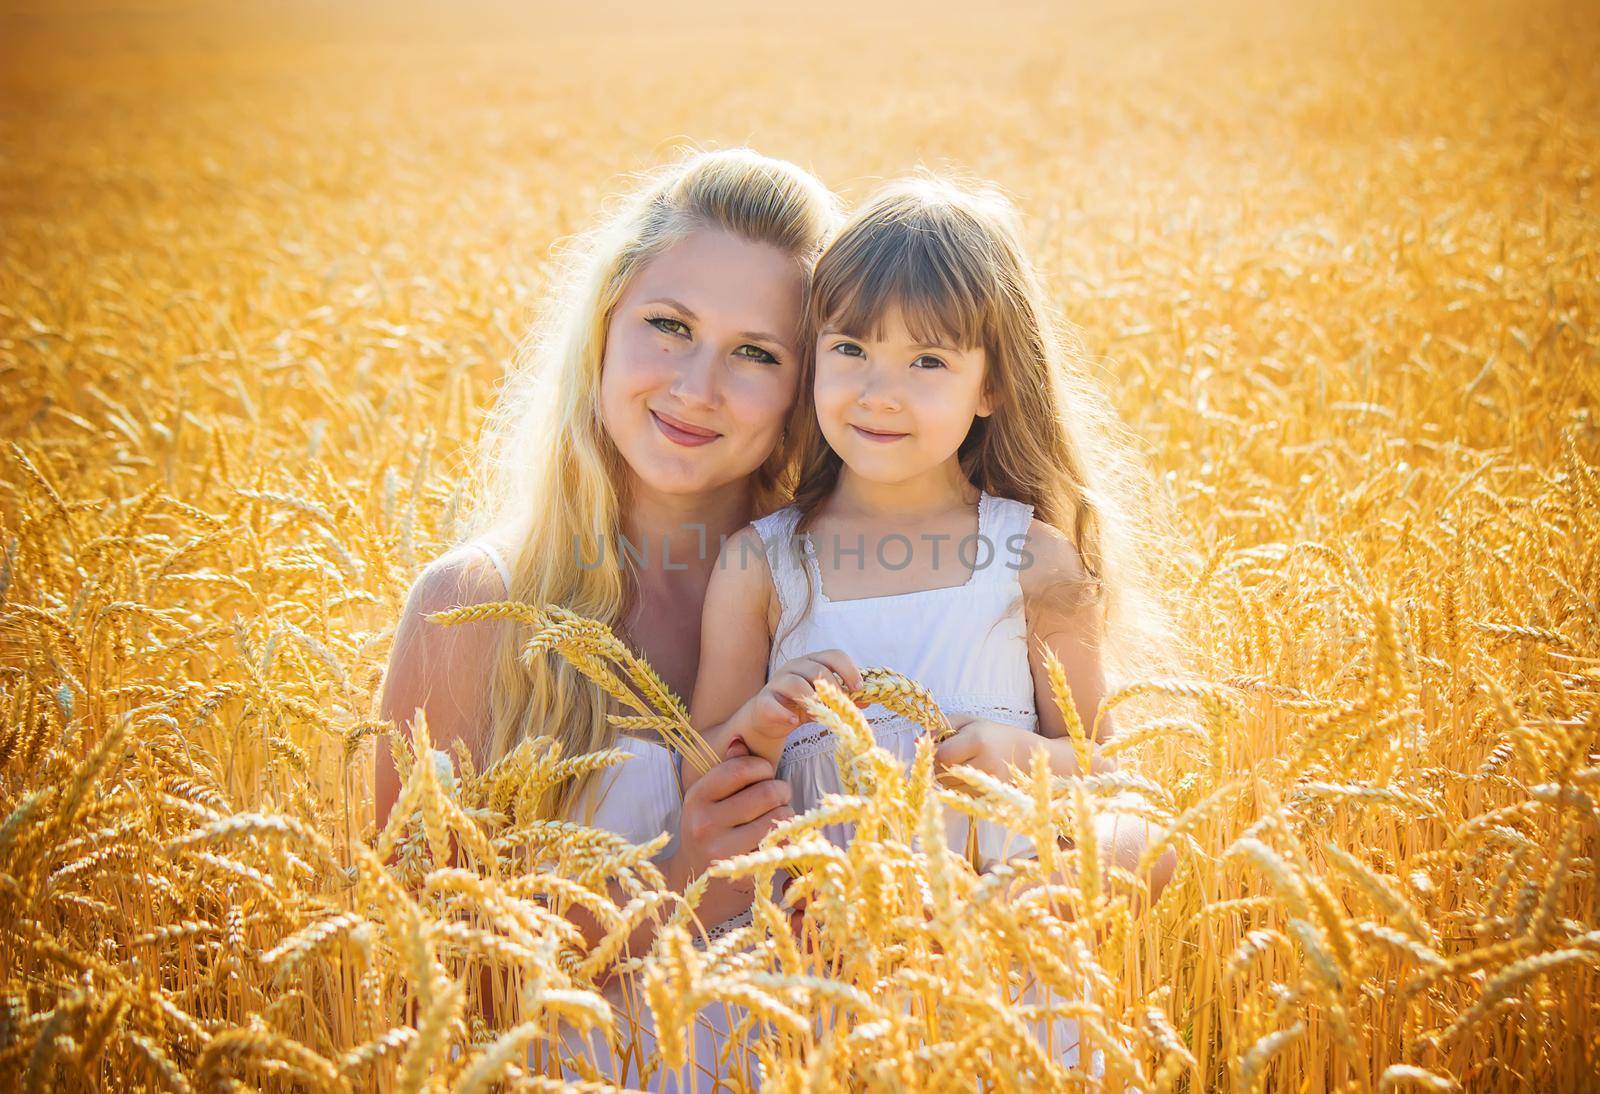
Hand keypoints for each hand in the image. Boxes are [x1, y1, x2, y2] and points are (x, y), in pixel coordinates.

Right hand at [731, 649, 866, 763]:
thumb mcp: (826, 700)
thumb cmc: (800, 704)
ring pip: (795, 683)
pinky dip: (785, 713)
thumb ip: (844, 697)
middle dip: (833, 688)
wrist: (769, 718)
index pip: (833, 655)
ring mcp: (777, 682)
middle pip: (817, 669)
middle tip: (840, 706)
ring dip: (811, 699)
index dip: (848, 670)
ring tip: (820, 713)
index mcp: (813, 662)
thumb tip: (868, 699)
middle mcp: (795, 667)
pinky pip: (773, 704)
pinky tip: (794, 721)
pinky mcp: (764, 700)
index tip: (858, 687)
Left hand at [933, 714, 1045, 789]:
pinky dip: (959, 788)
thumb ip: (940, 727)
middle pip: (943, 774)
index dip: (934, 753)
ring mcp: (988, 784)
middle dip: (937, 766)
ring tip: (959, 764)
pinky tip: (968, 776)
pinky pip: (961, 796)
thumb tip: (917, 741)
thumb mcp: (968, 721)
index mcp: (978, 742)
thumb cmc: (991, 734)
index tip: (938, 748)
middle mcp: (984, 764)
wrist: (1024, 754)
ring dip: (946, 778)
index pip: (941, 755)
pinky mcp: (990, 798)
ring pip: (950, 788)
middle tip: (947, 756)